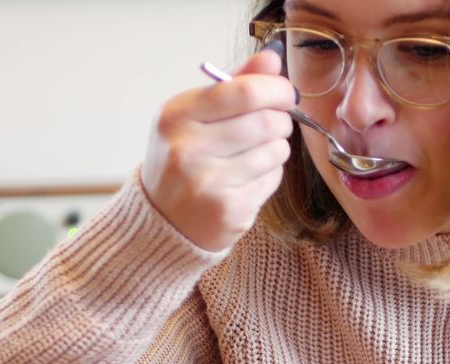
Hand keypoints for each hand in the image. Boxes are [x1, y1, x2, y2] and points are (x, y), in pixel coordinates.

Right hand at [141, 49, 296, 251]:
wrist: (163, 219)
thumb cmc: (184, 157)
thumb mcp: (194, 115)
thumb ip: (234, 85)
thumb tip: (272, 58)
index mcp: (177, 116)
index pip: (244, 92)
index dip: (277, 89)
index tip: (285, 93)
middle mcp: (189, 150)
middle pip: (266, 122)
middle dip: (282, 119)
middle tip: (276, 123)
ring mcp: (209, 184)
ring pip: (276, 152)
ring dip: (278, 147)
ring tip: (258, 151)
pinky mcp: (230, 210)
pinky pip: (273, 179)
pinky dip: (271, 173)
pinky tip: (250, 176)